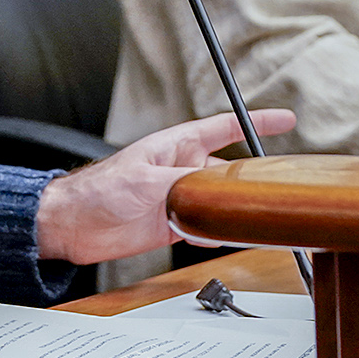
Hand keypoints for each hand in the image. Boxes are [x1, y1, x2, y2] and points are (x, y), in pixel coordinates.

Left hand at [35, 108, 295, 264]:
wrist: (72, 225)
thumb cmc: (99, 190)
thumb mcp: (147, 180)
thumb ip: (185, 184)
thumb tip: (217, 192)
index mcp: (177, 145)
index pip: (225, 127)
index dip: (256, 122)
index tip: (285, 120)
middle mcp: (183, 170)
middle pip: (230, 169)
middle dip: (254, 176)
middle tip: (280, 185)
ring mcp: (179, 198)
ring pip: (221, 201)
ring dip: (236, 209)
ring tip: (258, 216)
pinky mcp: (173, 224)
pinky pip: (206, 227)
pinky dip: (216, 233)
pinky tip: (221, 237)